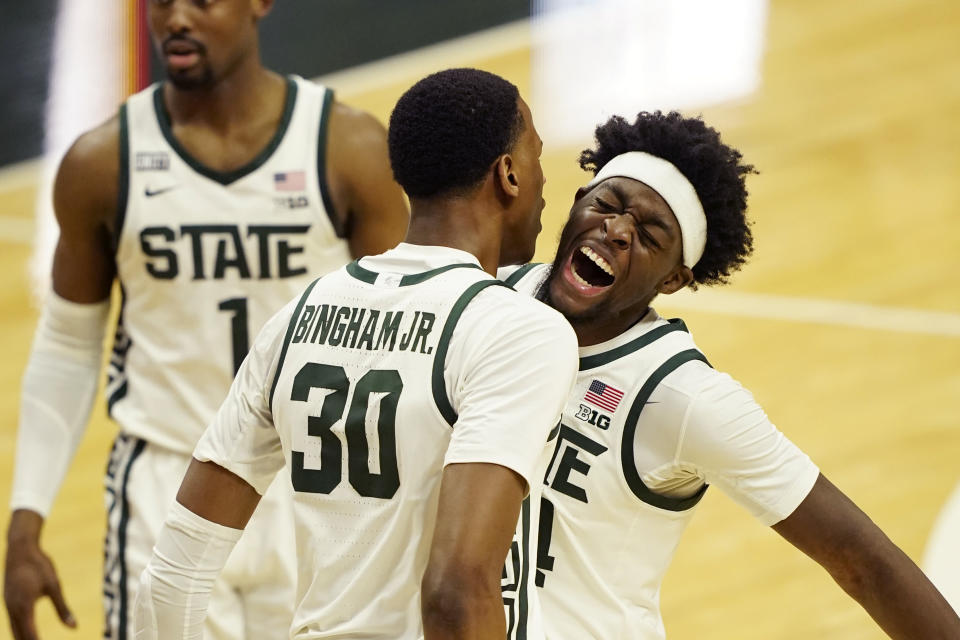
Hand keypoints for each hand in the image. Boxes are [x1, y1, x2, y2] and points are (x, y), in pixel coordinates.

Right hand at [4, 510, 75, 639]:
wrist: (20, 548)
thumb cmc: (40, 566)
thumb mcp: (54, 586)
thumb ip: (63, 608)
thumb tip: (74, 627)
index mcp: (24, 606)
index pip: (30, 634)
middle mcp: (13, 608)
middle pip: (19, 636)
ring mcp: (8, 604)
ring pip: (14, 629)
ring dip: (22, 639)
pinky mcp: (8, 600)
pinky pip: (12, 621)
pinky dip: (18, 631)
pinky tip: (25, 633)